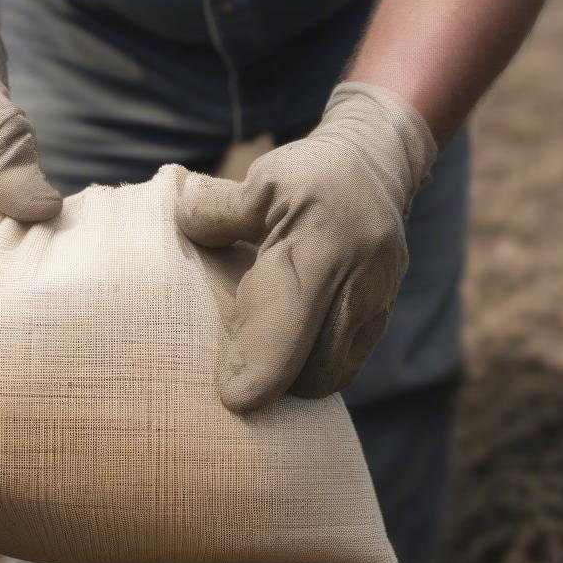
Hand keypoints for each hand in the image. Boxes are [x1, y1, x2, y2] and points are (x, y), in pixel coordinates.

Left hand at [176, 82, 436, 409]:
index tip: (231, 396)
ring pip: (333, 374)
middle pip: (315, 369)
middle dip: (274, 384)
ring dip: (292, 380)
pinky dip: (310, 369)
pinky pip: (346, 364)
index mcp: (323, 245)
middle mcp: (359, 281)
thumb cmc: (308, 175)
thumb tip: (180, 227)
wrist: (374, 166)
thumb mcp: (260, 179)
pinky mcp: (381, 316)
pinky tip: (284, 351)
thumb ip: (216, 210)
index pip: (290, 323)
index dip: (259, 370)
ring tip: (258, 360)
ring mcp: (377, 303)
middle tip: (236, 372)